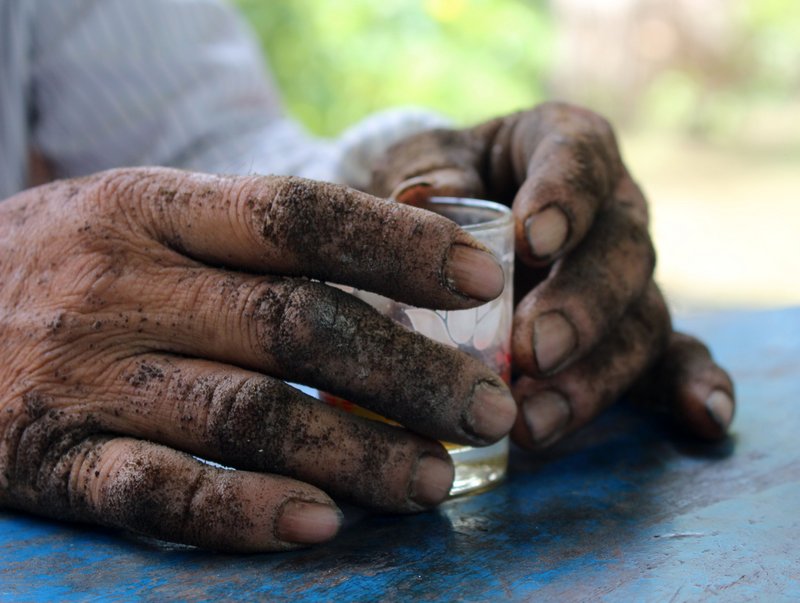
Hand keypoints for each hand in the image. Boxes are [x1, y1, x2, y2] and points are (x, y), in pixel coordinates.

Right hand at [0, 168, 516, 550]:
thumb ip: (254, 233)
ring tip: (435, 478)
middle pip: (295, 324)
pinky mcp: (49, 458)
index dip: (399, 246)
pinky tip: (322, 524)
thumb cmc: (67, 261)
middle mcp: (124, 286)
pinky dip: (244, 511)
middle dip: (408, 370)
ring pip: (245, 415)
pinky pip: (157, 491)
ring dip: (355, 451)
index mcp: (156, 210)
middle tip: (490, 408)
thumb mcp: (146, 215)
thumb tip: (398, 238)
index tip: (484, 280)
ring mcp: (86, 375)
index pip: (300, 216)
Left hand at [371, 102, 734, 449]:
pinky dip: (691, 386)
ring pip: (641, 320)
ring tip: (535, 423)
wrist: (450, 217)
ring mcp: (625, 274)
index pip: (578, 159)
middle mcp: (611, 207)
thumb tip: (421, 197)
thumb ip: (430, 178)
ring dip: (595, 376)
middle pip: (622, 252)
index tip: (531, 240)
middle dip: (580, 307)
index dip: (564, 199)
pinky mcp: (627, 329)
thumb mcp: (426, 164)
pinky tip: (706, 419)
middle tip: (531, 351)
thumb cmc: (443, 181)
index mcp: (564, 146)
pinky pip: (673, 356)